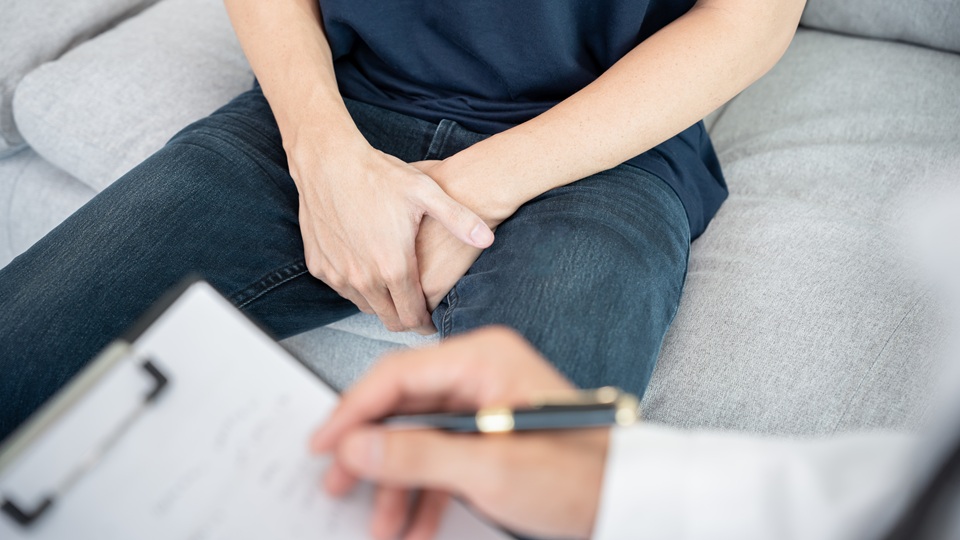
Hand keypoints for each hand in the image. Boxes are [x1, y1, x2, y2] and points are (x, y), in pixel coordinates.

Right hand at [289, 140, 493, 333]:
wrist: (328, 161)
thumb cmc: (379, 175)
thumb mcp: (426, 193)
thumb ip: (459, 219)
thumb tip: (488, 238)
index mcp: (393, 267)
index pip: (413, 317)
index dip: (426, 323)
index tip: (431, 321)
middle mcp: (363, 278)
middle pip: (389, 319)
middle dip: (406, 319)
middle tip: (418, 310)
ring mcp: (338, 274)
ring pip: (365, 306)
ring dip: (381, 303)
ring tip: (395, 289)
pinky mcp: (319, 267)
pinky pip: (343, 289)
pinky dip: (357, 286)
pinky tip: (369, 269)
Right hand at [311, 327, 609, 539]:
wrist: (626, 500)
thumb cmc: (576, 476)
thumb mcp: (489, 470)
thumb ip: (417, 456)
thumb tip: (355, 448)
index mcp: (482, 359)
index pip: (396, 376)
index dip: (352, 412)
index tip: (322, 445)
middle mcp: (479, 372)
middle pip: (402, 408)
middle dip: (372, 456)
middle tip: (337, 487)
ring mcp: (483, 403)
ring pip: (418, 439)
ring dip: (397, 485)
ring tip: (379, 527)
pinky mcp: (487, 433)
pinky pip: (442, 457)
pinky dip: (426, 492)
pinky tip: (412, 528)